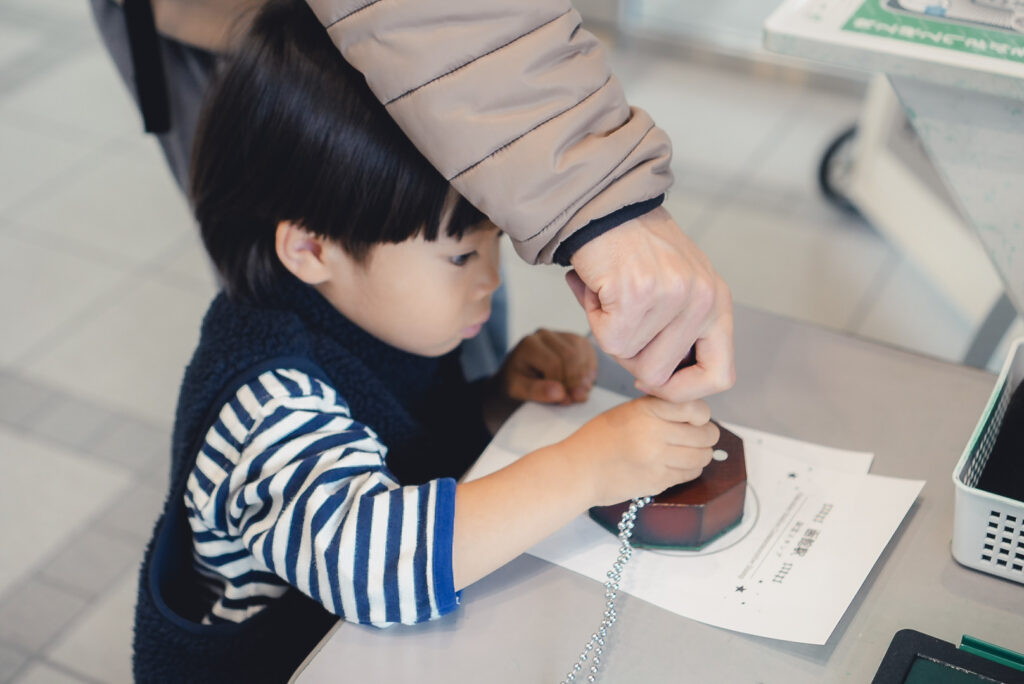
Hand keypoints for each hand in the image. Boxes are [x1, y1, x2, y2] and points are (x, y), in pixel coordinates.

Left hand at [498, 329, 596, 403]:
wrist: (520, 375)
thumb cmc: (518, 382)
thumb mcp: (518, 390)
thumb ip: (537, 391)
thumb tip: (560, 393)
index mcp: (529, 344)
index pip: (554, 363)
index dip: (562, 384)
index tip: (563, 400)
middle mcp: (545, 335)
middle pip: (570, 356)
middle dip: (575, 381)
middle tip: (574, 399)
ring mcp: (561, 335)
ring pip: (582, 353)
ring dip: (584, 376)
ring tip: (578, 393)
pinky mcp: (575, 340)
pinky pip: (590, 351)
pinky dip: (590, 369)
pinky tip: (583, 383)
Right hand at [562, 397, 718, 505]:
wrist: (578, 470)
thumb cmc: (598, 439)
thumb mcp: (626, 411)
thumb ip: (658, 409)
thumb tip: (694, 413)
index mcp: (646, 410)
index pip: (696, 409)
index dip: (702, 415)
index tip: (696, 419)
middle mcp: (654, 433)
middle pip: (705, 434)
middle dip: (706, 436)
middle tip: (699, 437)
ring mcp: (657, 459)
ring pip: (703, 457)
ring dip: (702, 454)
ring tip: (690, 452)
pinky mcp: (657, 482)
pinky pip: (690, 474)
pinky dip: (690, 470)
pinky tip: (677, 465)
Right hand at [566, 206, 734, 402]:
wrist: (604, 207)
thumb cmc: (634, 248)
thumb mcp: (678, 287)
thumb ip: (682, 332)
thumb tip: (663, 385)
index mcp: (718, 302)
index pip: (721, 376)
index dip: (684, 390)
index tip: (656, 380)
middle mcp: (704, 300)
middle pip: (662, 374)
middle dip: (630, 358)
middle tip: (621, 322)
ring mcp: (673, 297)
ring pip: (631, 358)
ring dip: (610, 334)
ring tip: (612, 297)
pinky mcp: (638, 294)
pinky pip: (608, 340)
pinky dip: (594, 319)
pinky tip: (599, 290)